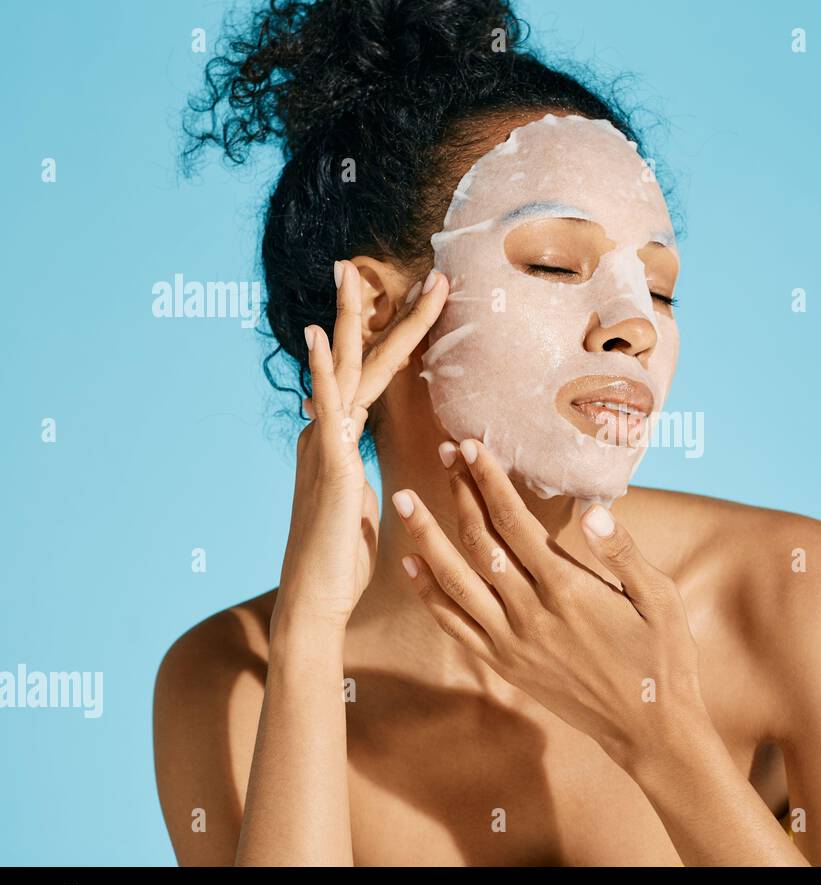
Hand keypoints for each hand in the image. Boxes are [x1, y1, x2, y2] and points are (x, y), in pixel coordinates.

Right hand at [272, 262, 446, 633]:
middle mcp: (328, 432)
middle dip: (367, 311)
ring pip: (344, 371)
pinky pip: (328, 409)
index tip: (412, 299)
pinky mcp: (330, 465)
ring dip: (348, 321)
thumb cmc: (340, 557)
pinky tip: (318, 336)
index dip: (392, 336)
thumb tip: (359, 453)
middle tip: (364, 261)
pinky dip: (321, 370)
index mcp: (340, 437)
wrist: (317, 597)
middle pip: (355, 359)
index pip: (372, 374)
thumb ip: (357, 470)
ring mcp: (326, 444)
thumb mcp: (357, 502)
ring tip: (349, 272)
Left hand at [390, 441, 710, 767]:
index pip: (516, 523)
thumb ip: (624, 552)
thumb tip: (592, 510)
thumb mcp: (661, 599)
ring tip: (404, 501)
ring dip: (427, 538)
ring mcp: (512, 642)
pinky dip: (429, 595)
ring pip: (456, 581)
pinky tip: (412, 566)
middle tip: (441, 454)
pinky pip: (455, 625)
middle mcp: (531, 613)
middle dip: (458, 494)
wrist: (649, 728)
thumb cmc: (663, 658)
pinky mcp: (505, 665)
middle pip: (481, 542)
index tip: (470, 447)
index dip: (490, 482)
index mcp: (568, 589)